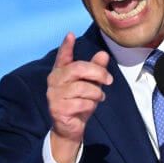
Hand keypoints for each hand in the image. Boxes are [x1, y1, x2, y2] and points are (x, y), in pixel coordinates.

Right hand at [46, 32, 112, 162]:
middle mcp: (54, 81)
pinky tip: (89, 107)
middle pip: (78, 69)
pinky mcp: (57, 109)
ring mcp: (54, 95)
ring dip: (96, 93)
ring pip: (82, 87)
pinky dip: (91, 104)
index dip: (66, 46)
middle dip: (98, 73)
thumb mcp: (91, 84)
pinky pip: (82, 102)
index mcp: (61, 72)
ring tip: (99, 96)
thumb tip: (103, 54)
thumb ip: (96, 70)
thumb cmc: (80, 102)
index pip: (63, 56)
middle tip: (110, 80)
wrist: (70, 128)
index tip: (70, 34)